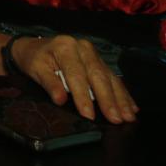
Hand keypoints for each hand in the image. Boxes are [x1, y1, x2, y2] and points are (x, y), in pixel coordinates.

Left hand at [11, 34, 136, 123]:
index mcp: (65, 47)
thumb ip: (49, 83)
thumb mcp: (35, 69)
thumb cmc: (33, 58)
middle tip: (116, 119)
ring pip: (109, 77)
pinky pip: (113, 77)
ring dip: (120, 98)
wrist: (33, 46)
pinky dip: (123, 93)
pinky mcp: (99, 60)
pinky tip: (132, 106)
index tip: (89, 115)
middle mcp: (83, 47)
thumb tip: (60, 100)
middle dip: (109, 99)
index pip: (76, 75)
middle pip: (98, 75)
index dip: (83, 96)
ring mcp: (93, 53)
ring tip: (129, 116)